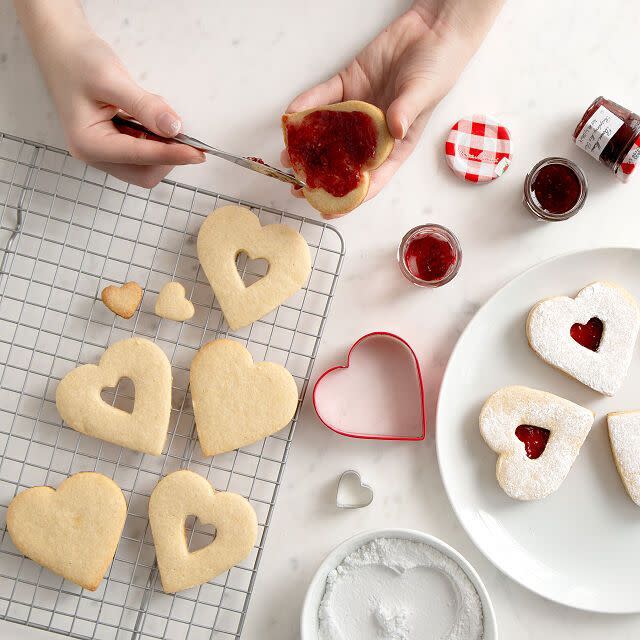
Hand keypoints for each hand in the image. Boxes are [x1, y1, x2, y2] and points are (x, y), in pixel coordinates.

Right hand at [14, 1, 203, 187]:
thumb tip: (173, 128)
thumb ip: (144, 107)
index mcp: (88, 143)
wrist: (63, 48)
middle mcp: (94, 155)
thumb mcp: (112, 79)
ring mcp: (104, 153)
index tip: (197, 153)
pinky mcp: (114, 146)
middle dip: (167, 156)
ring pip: (146, 167)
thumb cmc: (77, 60)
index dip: (172, 155)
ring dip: (163, 148)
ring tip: (158, 114)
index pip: (140, 158)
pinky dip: (156, 141)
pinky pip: (143, 154)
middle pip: (145, 174)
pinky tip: (152, 119)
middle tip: (183, 132)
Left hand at [282, 0, 503, 214]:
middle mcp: (373, 132)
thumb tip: (394, 130)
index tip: (329, 210)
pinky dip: (308, 105)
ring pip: (328, 132)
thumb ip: (408, 111)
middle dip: (320, 176)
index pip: (372, 178)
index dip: (350, 198)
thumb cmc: (438, 67)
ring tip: (286, 156)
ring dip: (307, 145)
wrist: (432, 29)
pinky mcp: (348, 86)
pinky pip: (324, 98)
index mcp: (395, 145)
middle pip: (343, 160)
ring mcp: (358, 110)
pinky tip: (292, 114)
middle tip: (297, 186)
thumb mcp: (425, 92)